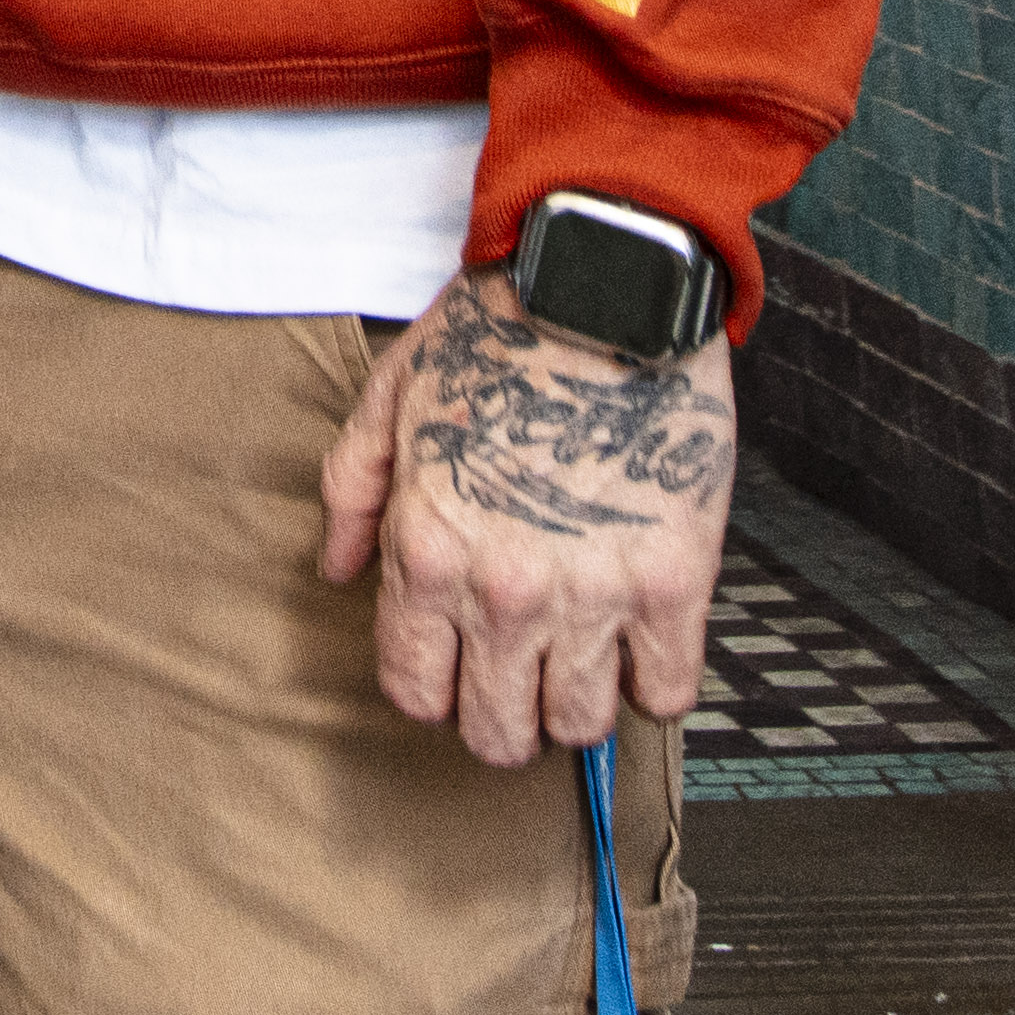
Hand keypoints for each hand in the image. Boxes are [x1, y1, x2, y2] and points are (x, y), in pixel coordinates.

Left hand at [316, 267, 726, 765]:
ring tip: (582, 655)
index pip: (415, 690)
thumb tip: (340, 570)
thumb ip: (352, 494)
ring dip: (578, 701)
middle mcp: (505, 592)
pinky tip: (642, 643)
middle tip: (520, 677)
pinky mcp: (674, 582)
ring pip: (581, 723)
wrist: (601, 283)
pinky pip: (668, 692)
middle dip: (503, 715)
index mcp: (429, 552)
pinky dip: (654, 681)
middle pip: (498, 731)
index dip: (434, 689)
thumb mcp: (390, 399)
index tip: (456, 668)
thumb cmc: (498, 328)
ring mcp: (594, 593)